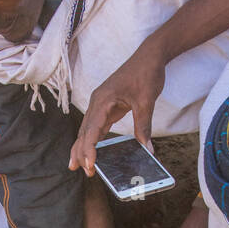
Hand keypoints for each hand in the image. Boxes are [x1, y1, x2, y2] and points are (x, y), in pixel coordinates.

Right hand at [69, 46, 165, 175]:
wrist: (149, 56)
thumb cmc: (145, 73)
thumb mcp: (146, 101)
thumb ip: (144, 126)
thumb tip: (147, 149)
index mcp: (103, 100)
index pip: (92, 129)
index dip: (89, 148)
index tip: (90, 164)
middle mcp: (97, 102)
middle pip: (84, 131)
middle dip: (81, 152)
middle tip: (83, 171)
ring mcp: (100, 104)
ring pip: (87, 129)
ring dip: (83, 147)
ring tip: (79, 165)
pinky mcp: (106, 106)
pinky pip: (96, 125)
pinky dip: (92, 139)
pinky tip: (91, 151)